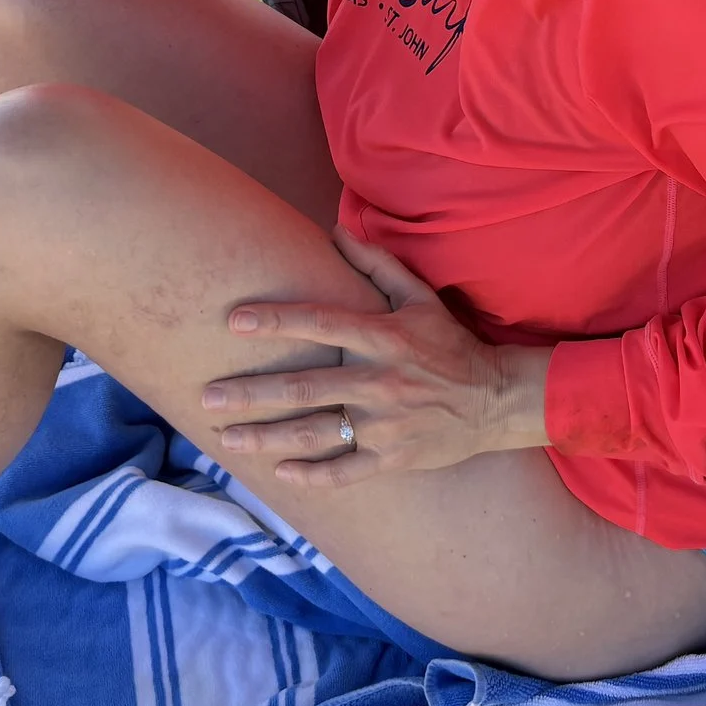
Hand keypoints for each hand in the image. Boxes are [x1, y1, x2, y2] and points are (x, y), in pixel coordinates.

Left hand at [200, 229, 552, 489]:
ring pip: (315, 434)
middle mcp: (379, 382)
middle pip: (305, 388)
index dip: (277, 321)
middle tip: (209, 395)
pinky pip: (345, 471)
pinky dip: (312, 475)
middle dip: (252, 393)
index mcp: (384, 337)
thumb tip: (335, 230)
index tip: (235, 321)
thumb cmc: (450, 344)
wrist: (496, 400)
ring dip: (267, 438)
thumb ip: (376, 264)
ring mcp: (385, 425)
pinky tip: (279, 473)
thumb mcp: (420, 296)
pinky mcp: (392, 458)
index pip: (321, 324)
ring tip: (228, 439)